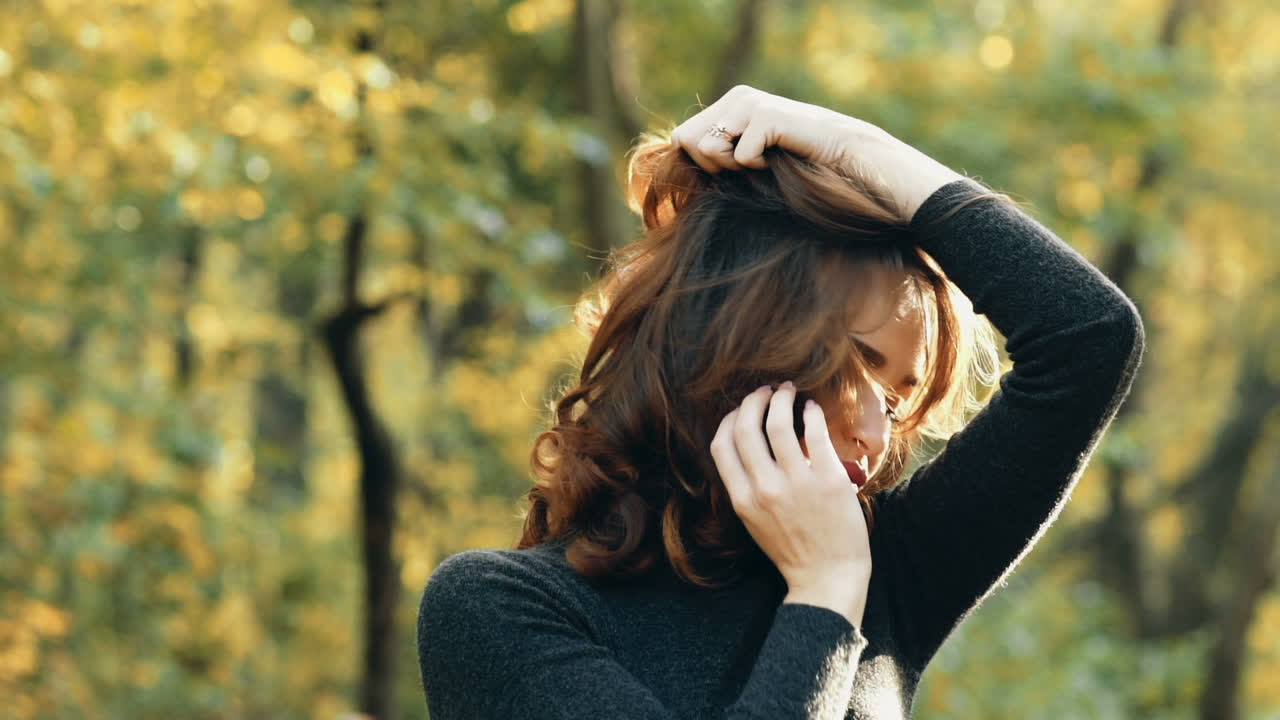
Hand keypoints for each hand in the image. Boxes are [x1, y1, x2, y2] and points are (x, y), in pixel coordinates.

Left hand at [669, 85, 964, 220]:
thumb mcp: (754, 170)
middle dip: (711, 166)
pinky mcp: (767, 114)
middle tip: (752, 169)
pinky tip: (784, 157)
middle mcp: (737, 98)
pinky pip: (737, 155)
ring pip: (705, 144)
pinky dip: (757, 167)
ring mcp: (750, 102)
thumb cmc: (805, 177)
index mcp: (731, 107)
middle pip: (685, 139)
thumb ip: (719, 163)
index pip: (682, 137)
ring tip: (767, 163)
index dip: (701, 166)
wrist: (854, 167)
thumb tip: (679, 169)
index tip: (735, 173)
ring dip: (732, 166)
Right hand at [710, 382, 871, 623]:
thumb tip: (748, 444)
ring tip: (786, 392)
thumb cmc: (793, 550)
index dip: (729, 419)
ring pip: (778, 422)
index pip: (722, 444)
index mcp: (742, 499)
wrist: (828, 577)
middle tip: (763, 392)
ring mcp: (797, 483)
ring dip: (780, 399)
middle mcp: (765, 489)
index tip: (741, 411)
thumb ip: (747, 486)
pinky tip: (811, 408)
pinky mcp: (828, 479)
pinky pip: (814, 433)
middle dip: (752, 401)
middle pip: (746, 427)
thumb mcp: (755, 521)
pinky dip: (810, 412)